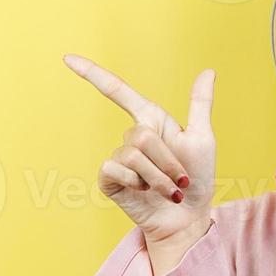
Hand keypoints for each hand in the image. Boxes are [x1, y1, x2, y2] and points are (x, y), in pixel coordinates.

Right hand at [63, 53, 215, 245]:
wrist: (188, 218)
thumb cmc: (197, 179)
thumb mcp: (203, 139)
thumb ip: (200, 104)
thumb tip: (208, 70)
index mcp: (151, 120)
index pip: (117, 91)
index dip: (92, 74)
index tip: (67, 58)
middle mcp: (133, 136)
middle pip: (140, 135)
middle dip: (167, 161)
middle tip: (180, 179)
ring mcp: (119, 158)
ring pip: (133, 156)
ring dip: (158, 177)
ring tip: (168, 191)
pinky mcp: (110, 179)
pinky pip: (116, 169)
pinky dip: (138, 183)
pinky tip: (144, 193)